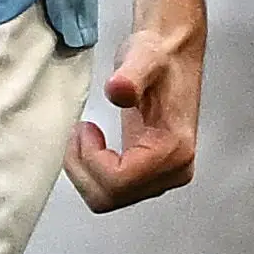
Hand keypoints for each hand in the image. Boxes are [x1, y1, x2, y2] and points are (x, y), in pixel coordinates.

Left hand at [64, 15, 201, 209]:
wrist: (170, 55)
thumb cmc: (158, 56)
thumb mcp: (143, 56)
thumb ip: (130, 75)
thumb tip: (119, 90)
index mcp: (174, 150)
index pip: (119, 181)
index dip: (91, 159)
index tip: (87, 127)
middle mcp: (173, 170)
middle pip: (111, 197)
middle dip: (83, 167)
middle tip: (79, 132)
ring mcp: (163, 175)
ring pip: (109, 198)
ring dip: (86, 170)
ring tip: (85, 135)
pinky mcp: (151, 173)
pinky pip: (113, 190)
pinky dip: (93, 171)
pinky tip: (94, 144)